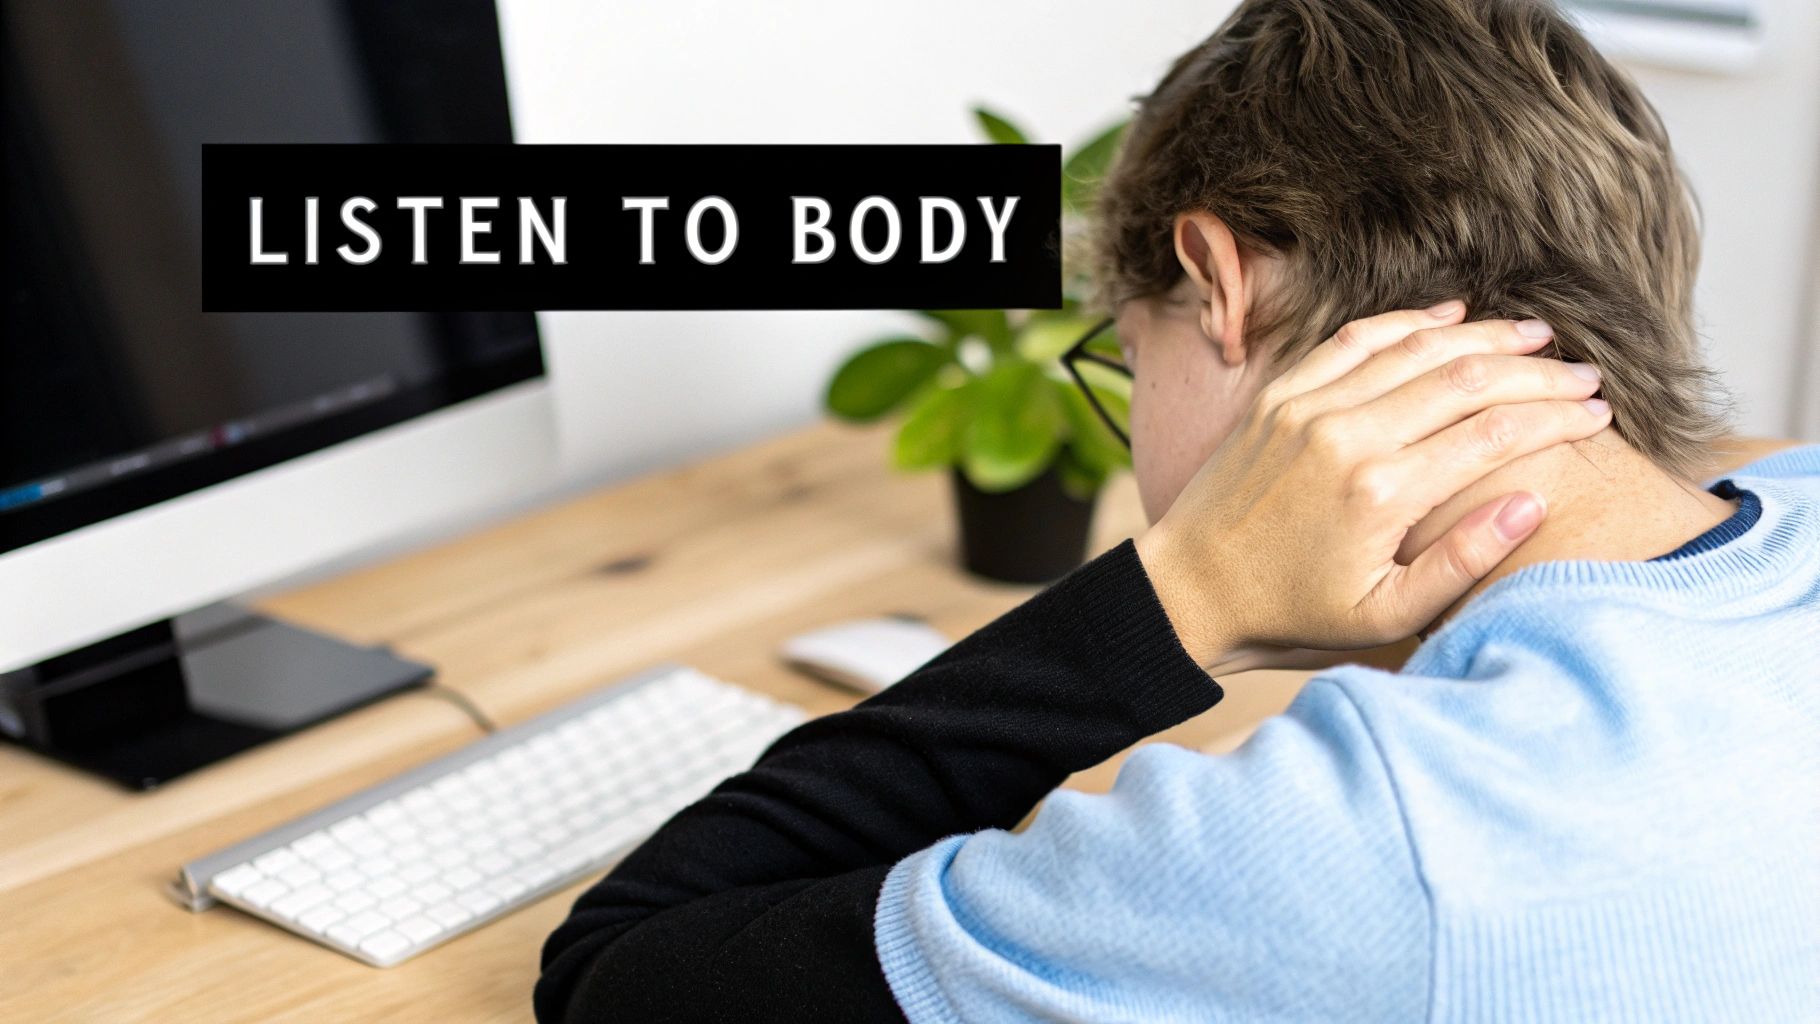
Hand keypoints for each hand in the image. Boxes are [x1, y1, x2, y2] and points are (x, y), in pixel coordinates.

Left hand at [1134, 304, 1610, 672]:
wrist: (1190, 589)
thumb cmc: (1293, 613)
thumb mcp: (1383, 614)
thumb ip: (1462, 560)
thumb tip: (1531, 500)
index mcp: (1381, 492)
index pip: (1494, 435)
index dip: (1556, 418)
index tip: (1598, 416)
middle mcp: (1347, 435)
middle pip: (1466, 380)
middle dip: (1537, 371)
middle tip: (1585, 375)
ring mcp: (1309, 406)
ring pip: (1416, 349)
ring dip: (1485, 337)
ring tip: (1537, 337)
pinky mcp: (1281, 394)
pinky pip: (1357, 340)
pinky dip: (1410, 323)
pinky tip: (1453, 317)